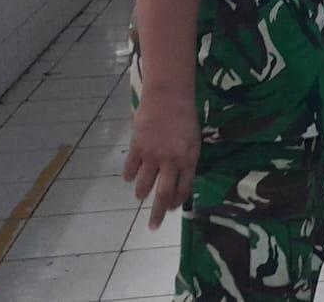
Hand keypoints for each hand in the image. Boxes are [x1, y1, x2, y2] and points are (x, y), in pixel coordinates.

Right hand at [123, 90, 199, 229]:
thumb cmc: (184, 118)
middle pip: (163, 194)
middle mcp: (171, 161)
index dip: (177, 201)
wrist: (168, 97)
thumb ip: (186, 160)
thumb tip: (178, 179)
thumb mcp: (193, 140)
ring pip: (144, 185)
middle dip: (158, 213)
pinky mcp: (137, 147)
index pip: (184, 188)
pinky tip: (131, 177)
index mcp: (189, 159)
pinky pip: (130, 170)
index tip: (172, 209)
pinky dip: (130, 177)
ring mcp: (152, 155)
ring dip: (142, 193)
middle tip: (153, 226)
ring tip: (141, 195)